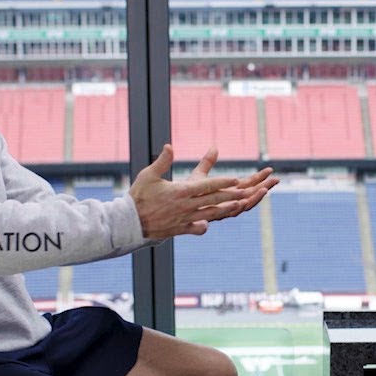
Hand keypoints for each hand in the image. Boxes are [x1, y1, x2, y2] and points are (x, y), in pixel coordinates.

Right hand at [129, 145, 277, 238]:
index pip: (206, 186)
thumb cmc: (138, 196)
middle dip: (231, 195)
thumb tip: (170, 145)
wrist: (129, 223)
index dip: (222, 182)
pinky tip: (209, 224)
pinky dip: (204, 226)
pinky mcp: (179, 229)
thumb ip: (162, 161)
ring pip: (210, 214)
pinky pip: (196, 228)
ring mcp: (184, 219)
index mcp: (180, 191)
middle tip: (246, 192)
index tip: (236, 179)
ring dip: (226, 210)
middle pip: (213, 200)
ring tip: (239, 206)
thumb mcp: (148, 175)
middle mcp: (185, 206)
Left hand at [187, 146, 277, 220]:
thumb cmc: (184, 193)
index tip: (269, 169)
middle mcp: (228, 201)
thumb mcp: (199, 176)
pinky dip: (247, 203)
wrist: (174, 204)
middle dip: (264, 187)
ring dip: (258, 196)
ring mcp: (225, 208)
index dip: (258, 178)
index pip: (246, 184)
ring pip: (247, 203)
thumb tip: (215, 146)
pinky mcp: (221, 213)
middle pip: (251, 194)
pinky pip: (237, 210)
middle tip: (276, 179)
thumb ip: (207, 162)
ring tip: (268, 187)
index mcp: (226, 192)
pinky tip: (253, 196)